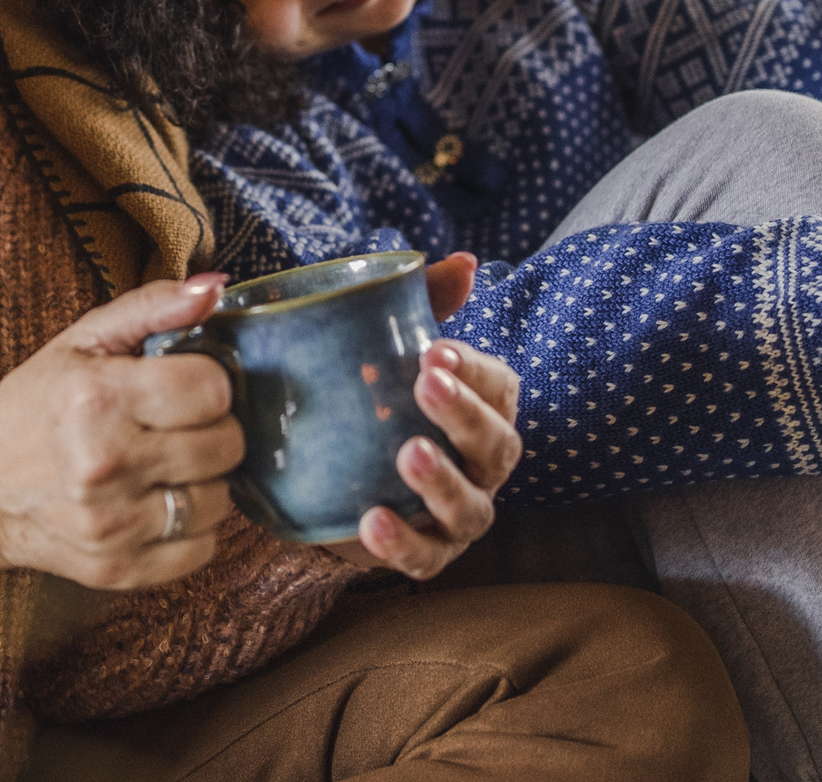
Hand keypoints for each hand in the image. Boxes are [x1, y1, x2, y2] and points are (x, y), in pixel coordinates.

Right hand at [0, 273, 244, 616]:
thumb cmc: (36, 404)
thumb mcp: (84, 340)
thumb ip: (153, 306)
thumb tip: (216, 289)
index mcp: (99, 399)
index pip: (213, 390)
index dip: (210, 382)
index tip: (186, 384)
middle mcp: (106, 464)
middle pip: (226, 447)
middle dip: (213, 429)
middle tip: (180, 424)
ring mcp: (112, 525)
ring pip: (220, 501)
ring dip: (206, 480)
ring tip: (170, 464)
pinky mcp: (117, 569)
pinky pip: (201, 551)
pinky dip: (194, 529)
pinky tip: (162, 504)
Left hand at [326, 254, 521, 579]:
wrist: (322, 466)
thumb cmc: (372, 392)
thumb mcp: (384, 343)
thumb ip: (422, 304)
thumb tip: (464, 263)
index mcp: (482, 406)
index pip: (498, 386)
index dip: (473, 369)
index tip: (431, 350)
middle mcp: (483, 463)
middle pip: (497, 445)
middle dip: (465, 416)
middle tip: (424, 385)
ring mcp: (459, 513)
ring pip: (472, 509)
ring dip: (444, 481)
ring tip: (407, 454)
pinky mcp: (424, 553)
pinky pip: (426, 559)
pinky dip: (404, 543)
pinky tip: (372, 520)